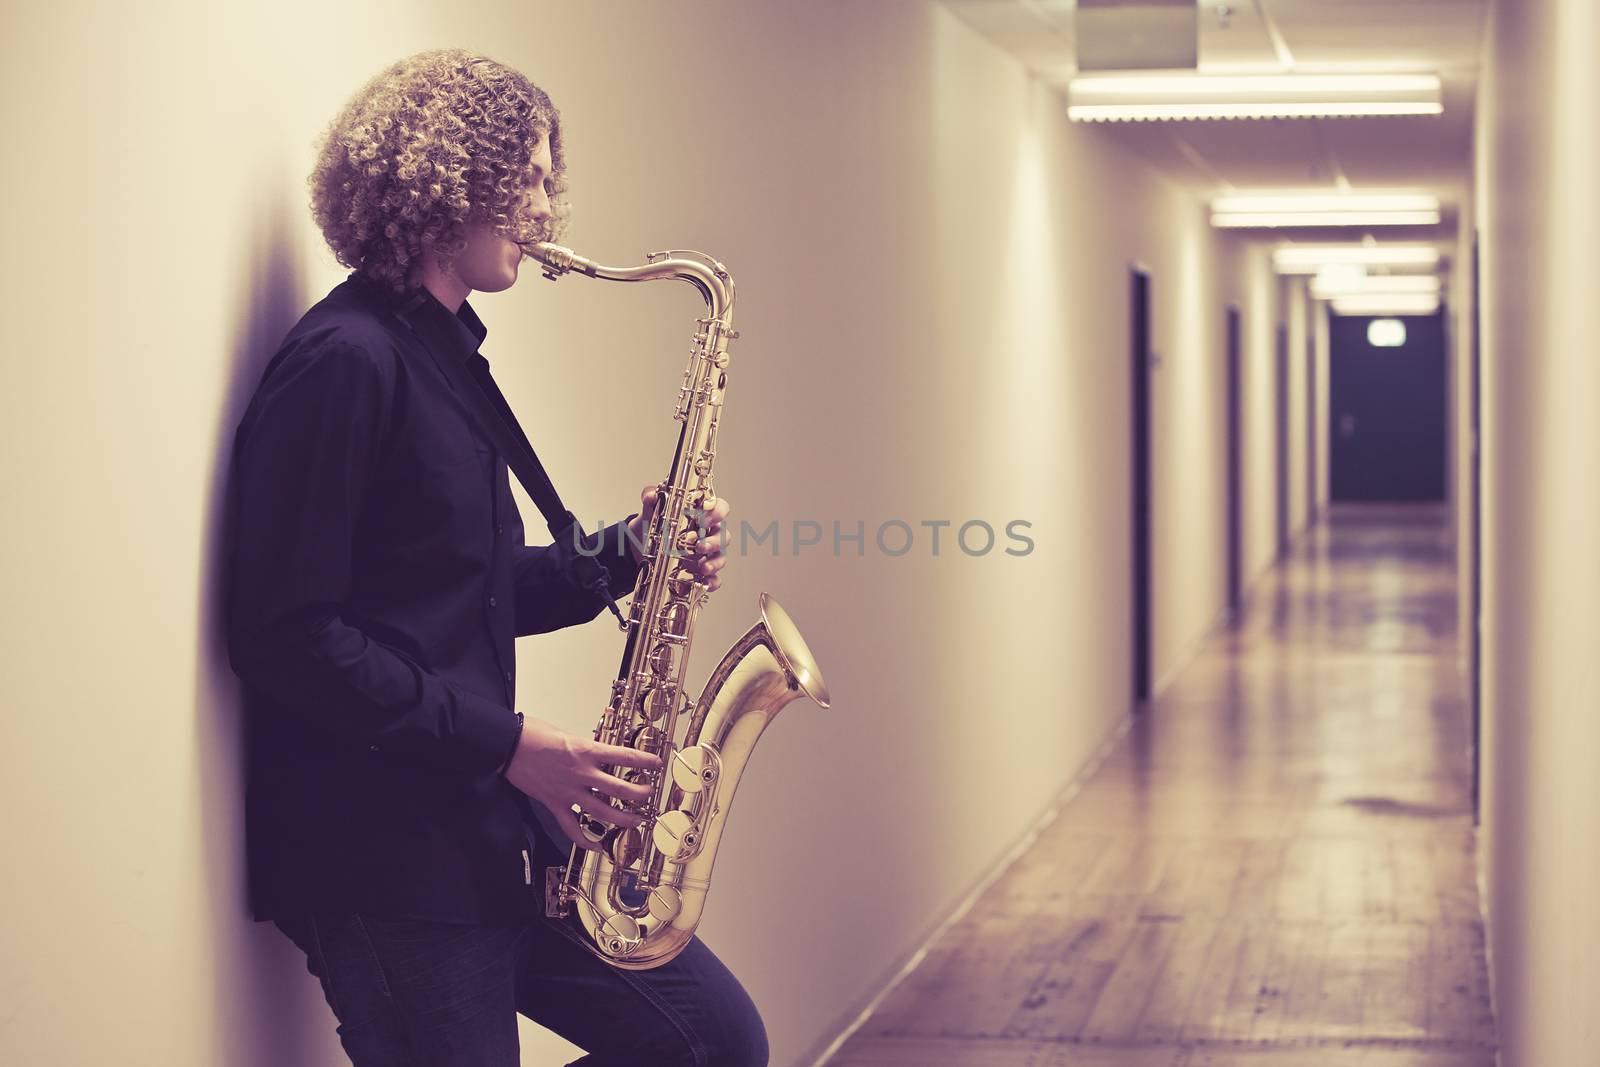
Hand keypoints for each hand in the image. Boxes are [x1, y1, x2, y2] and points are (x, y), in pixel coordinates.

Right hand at [501, 715, 663, 851]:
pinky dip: (585, 840)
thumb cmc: (532, 733)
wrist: (507, 745)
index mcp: (587, 750)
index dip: (645, 761)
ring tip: (636, 821)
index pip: (625, 756)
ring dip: (622, 818)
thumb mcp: (566, 733)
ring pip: (602, 811)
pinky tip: (596, 846)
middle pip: (620, 788)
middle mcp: (582, 773)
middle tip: (650, 795)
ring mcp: (569, 791)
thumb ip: (583, 746)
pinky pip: (572, 827)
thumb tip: (594, 752)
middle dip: (640, 793)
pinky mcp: (554, 804)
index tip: (657, 763)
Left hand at [626, 485, 731, 592]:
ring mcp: (707, 554)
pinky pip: (714, 578)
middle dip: (714, 541)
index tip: (704, 514)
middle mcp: (709, 533)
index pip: (720, 508)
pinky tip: (704, 583)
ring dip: (714, 562)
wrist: (640, 545)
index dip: (716, 510)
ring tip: (702, 567)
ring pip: (721, 557)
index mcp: (702, 515)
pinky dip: (712, 582)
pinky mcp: (701, 571)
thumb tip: (650, 495)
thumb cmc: (655, 524)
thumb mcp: (651, 510)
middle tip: (699, 546)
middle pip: (723, 535)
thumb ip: (651, 500)